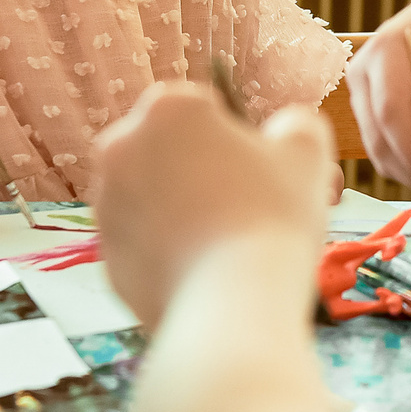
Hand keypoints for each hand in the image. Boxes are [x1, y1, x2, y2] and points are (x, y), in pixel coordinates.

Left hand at [90, 82, 334, 327]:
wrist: (232, 305)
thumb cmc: (272, 215)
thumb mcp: (306, 150)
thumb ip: (295, 124)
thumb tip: (285, 128)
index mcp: (167, 109)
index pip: (200, 106)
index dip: (233, 136)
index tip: (254, 168)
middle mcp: (122, 148)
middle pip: (166, 149)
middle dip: (197, 168)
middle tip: (242, 204)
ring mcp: (106, 204)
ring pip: (150, 195)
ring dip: (180, 208)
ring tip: (224, 241)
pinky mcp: (104, 254)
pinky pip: (143, 242)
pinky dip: (167, 250)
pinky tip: (203, 269)